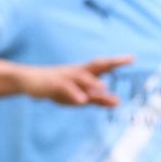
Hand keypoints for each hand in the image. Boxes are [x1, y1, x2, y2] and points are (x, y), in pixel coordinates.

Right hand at [18, 56, 132, 106]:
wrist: (28, 81)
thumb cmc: (57, 88)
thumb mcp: (79, 96)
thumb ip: (99, 100)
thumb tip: (119, 102)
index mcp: (85, 73)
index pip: (103, 65)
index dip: (117, 61)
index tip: (133, 58)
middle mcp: (77, 71)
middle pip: (96, 65)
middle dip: (109, 62)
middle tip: (124, 60)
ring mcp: (65, 76)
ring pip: (81, 77)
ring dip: (92, 82)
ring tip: (103, 89)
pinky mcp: (53, 84)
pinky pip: (65, 88)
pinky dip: (73, 93)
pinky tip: (81, 100)